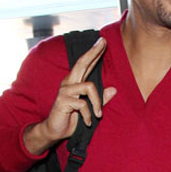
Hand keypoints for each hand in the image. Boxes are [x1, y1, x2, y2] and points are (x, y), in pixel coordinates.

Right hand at [23, 37, 116, 154]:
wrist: (55, 130)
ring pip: (89, 86)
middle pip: (81, 63)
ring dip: (97, 103)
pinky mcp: (63, 101)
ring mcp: (65, 91)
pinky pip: (83, 104)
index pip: (86, 64)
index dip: (94, 52)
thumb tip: (114, 89)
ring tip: (98, 115)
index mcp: (75, 82)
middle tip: (103, 42)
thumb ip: (101, 99)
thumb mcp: (91, 108)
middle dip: (93, 52)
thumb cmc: (73, 117)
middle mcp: (69, 83)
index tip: (102, 41)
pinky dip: (88, 114)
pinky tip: (87, 122)